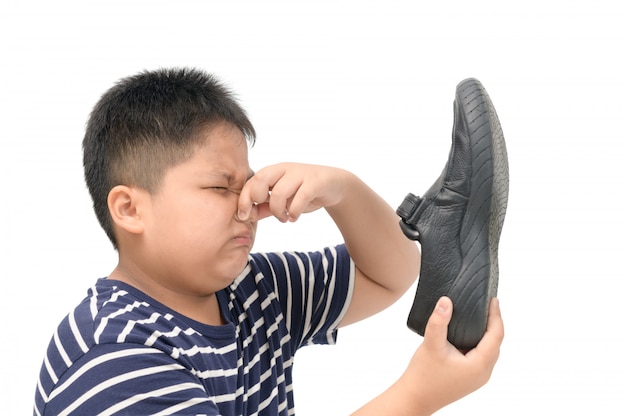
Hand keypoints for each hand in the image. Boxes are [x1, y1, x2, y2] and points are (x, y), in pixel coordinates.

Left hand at [237, 163, 349, 222]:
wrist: (334, 185)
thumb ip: (265, 208)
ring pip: (279, 192)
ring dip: (278, 211)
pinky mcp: (315, 182)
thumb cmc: (304, 193)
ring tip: (284, 218)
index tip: (244, 216)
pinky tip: (294, 217)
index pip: (251, 182)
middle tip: (267, 211)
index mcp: (273, 172)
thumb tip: (246, 216)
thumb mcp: (282, 201)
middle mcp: (285, 170)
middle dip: (258, 199)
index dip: (244, 200)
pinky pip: (300, 198)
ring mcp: (300, 174)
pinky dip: (294, 212)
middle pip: (261, 179)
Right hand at [402, 297, 503, 414]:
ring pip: (489, 350)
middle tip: (488, 305)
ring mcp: (477, 377)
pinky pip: (482, 356)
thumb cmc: (423, 376)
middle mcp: (483, 373)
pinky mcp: (470, 378)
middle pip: (496, 343)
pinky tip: (470, 335)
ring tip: (481, 316)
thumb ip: (439, 321)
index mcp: (479, 365)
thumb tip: (446, 301)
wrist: (415, 397)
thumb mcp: (431, 344)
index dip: (496, 315)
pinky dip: (480, 343)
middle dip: (494, 323)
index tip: (493, 300)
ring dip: (488, 333)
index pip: (496, 335)